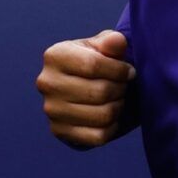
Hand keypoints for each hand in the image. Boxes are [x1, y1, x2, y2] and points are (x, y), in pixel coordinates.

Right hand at [36, 30, 135, 149]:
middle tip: (123, 86)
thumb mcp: (101, 45)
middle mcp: (47, 83)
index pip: (93, 65)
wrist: (76, 85)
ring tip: (118, 99)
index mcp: (55, 56)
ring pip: (102, 115)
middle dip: (120, 88)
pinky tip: (112, 116)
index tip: (130, 71)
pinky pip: (98, 136)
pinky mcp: (59, 131)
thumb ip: (111, 41)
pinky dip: (112, 126)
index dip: (119, 70)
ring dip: (118, 107)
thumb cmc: (93, 60)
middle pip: (99, 92)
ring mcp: (51, 110)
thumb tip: (117, 42)